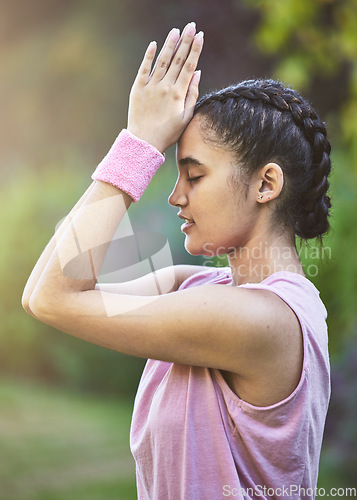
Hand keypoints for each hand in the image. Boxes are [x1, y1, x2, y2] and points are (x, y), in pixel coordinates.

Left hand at [127, 22, 203, 152]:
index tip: (201, 36)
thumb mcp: (186, 117)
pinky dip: (149, 56)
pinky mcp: (138, 88)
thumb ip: (192, 94)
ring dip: (169, 44)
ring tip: (176, 31)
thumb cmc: (168, 133)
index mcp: (178, 94)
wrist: (144, 141)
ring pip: (162, 61)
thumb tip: (197, 73)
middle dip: (185, 41)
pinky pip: (144, 68)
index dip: (195, 50)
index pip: (189, 66)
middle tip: (191, 26)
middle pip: (177, 59)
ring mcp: (150, 86)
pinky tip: (154, 44)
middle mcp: (165, 87)